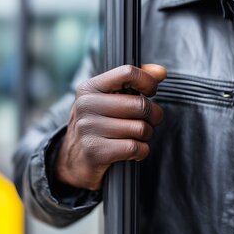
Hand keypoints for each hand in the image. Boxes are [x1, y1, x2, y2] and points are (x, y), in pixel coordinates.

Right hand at [56, 64, 166, 190]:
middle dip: (153, 115)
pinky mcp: (95, 151)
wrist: (73, 161)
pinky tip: (133, 150)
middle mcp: (86, 105)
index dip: (148, 82)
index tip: (150, 92)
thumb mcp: (107, 99)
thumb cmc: (97, 125)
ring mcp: (88, 128)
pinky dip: (141, 151)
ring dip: (146, 135)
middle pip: (140, 104)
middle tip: (149, 121)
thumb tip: (160, 72)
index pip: (126, 72)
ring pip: (140, 128)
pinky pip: (135, 148)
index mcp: (89, 88)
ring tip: (137, 136)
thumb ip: (133, 82)